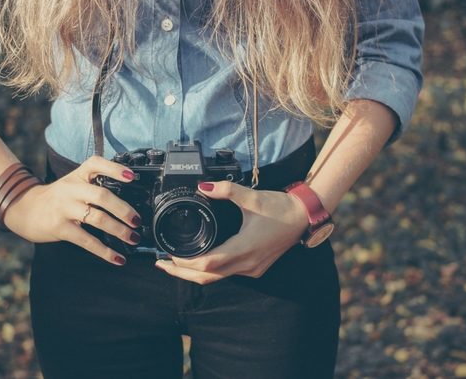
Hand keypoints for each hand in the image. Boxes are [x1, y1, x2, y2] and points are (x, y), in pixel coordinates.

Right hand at [2, 156, 141, 265]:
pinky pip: (87, 240)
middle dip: (123, 209)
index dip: (115, 169)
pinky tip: (118, 258)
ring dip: (119, 230)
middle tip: (137, 220)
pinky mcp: (60, 228)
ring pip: (97, 218)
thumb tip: (127, 203)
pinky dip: (105, 251)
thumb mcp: (73, 183)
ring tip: (133, 238)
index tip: (132, 177)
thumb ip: (94, 185)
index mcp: (77, 175)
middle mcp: (71, 189)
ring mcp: (65, 208)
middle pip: (102, 195)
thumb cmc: (57, 197)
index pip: (96, 164)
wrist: (25, 209)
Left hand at [154, 181, 308, 283]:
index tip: (169, 254)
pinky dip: (210, 270)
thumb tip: (203, 187)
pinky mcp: (255, 267)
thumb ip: (226, 190)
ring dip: (194, 273)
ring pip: (217, 278)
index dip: (185, 262)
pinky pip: (227, 274)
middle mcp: (247, 263)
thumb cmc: (281, 208)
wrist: (304, 216)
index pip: (208, 263)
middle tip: (161, 264)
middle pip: (207, 277)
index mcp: (244, 248)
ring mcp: (252, 268)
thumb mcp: (252, 196)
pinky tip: (200, 261)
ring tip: (174, 264)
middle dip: (182, 273)